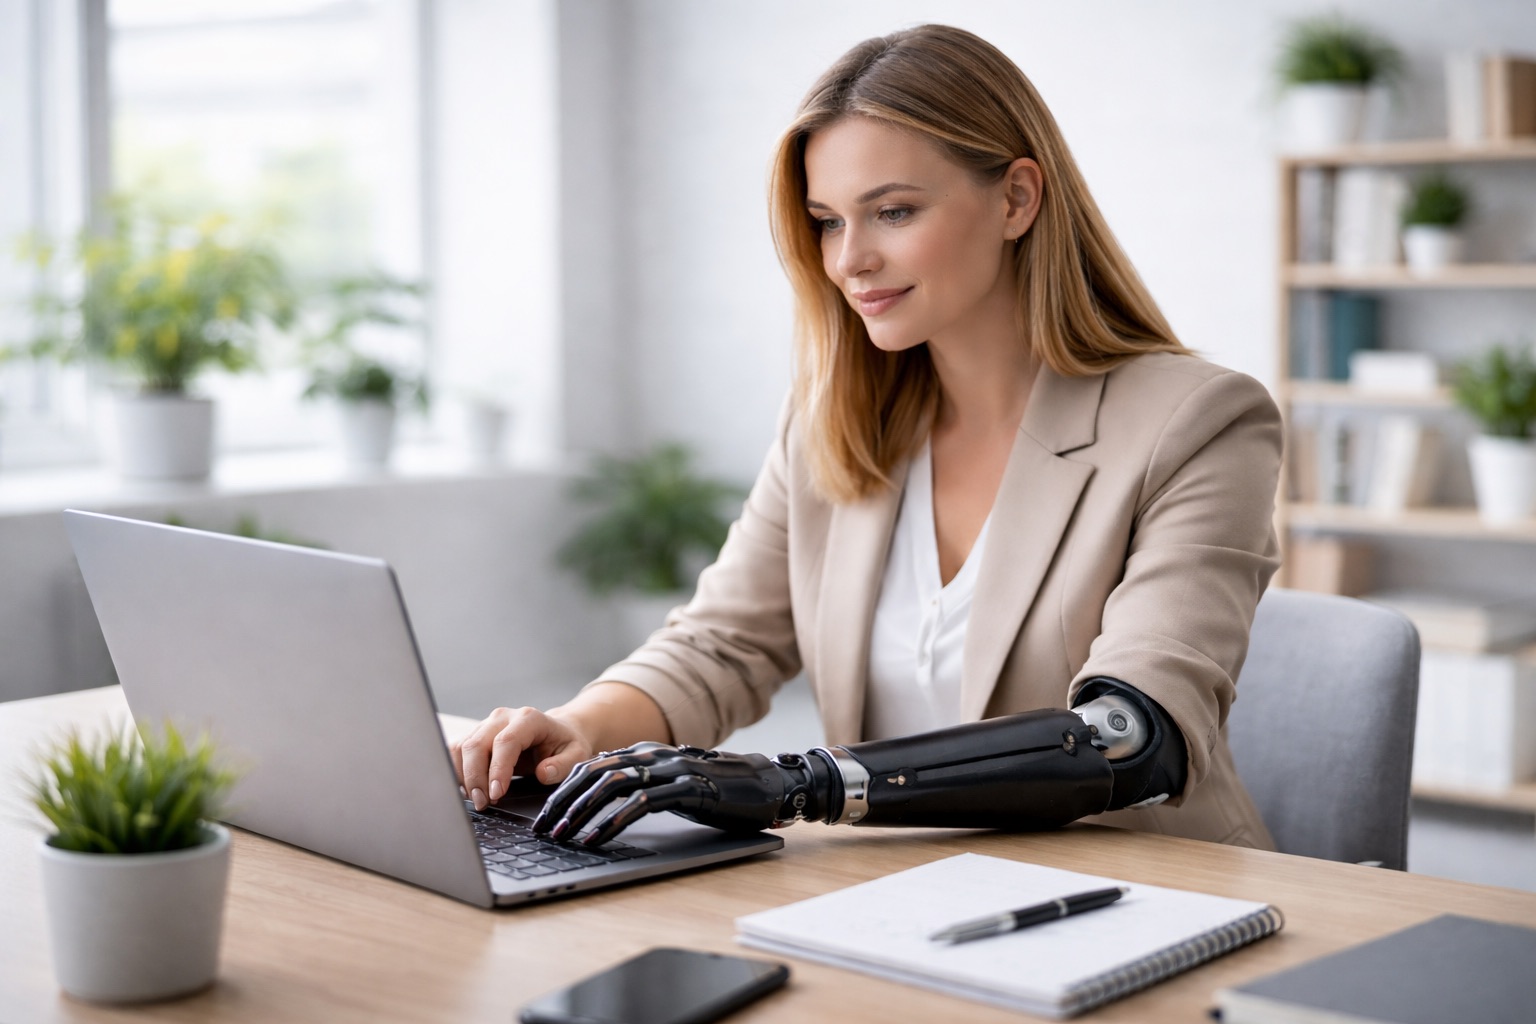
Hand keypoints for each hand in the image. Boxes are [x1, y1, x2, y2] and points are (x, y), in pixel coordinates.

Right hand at [449, 706, 596, 811]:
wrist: (557, 732)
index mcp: (529, 719)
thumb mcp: (576, 755)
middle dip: (475, 777)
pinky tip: (468, 790)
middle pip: (476, 744)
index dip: (498, 769)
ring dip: (463, 777)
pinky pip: (456, 752)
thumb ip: (563, 765)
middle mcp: (503, 718)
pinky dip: (457, 772)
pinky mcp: (476, 736)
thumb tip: (543, 773)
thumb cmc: (565, 745)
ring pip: (461, 748)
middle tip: (484, 803)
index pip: (505, 742)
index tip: (497, 793)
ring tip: (477, 800)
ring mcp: (486, 725)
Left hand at [532, 743, 802, 846]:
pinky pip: (640, 803)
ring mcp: (672, 769)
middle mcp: (655, 755)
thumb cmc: (720, 792)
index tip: (543, 817)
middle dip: (562, 802)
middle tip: (541, 829)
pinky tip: (597, 840)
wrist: (769, 786)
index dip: (562, 790)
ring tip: (562, 836)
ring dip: (581, 812)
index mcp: (647, 752)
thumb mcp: (673, 786)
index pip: (591, 765)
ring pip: (611, 784)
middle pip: (594, 772)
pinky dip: (613, 822)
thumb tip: (601, 806)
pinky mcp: (689, 788)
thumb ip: (642, 786)